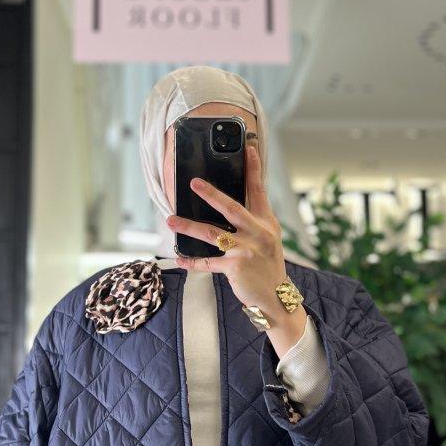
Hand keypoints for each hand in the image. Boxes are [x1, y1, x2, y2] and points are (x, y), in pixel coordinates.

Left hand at [167, 142, 307, 356]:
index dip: (254, 169)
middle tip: (193, 183)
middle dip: (211, 194)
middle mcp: (258, 233)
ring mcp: (246, 250)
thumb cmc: (267, 265)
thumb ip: (252, 221)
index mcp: (266, 222)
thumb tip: (227, 205)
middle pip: (231, 208)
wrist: (275, 296)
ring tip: (171, 220)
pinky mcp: (235, 267)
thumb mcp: (267, 239)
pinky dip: (191, 261)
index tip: (249, 149)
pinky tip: (179, 258)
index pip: (259, 191)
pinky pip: (207, 262)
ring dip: (188, 227)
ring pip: (212, 234)